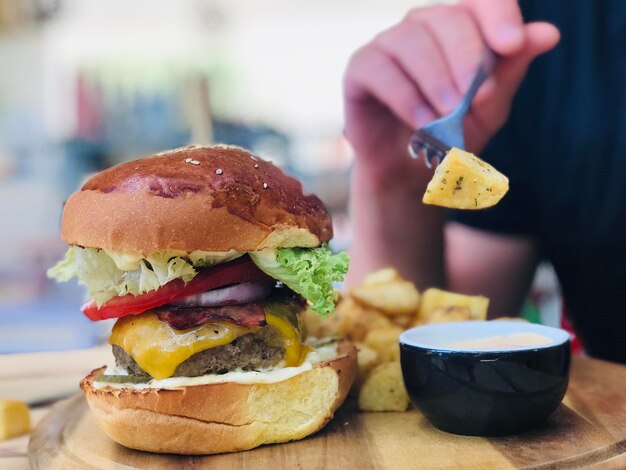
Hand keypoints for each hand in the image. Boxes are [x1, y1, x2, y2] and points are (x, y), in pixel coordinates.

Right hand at [343, 0, 559, 186]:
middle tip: (476, 101)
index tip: (511, 46)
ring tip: (446, 118)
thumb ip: (511, 71)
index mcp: (460, 27)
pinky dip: (405, 96)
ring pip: (412, 41)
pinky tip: (421, 121)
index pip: (482, 0)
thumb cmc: (451, 135)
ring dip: (435, 81)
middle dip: (466, 59)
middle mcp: (423, 26)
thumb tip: (548, 33)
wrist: (410, 173)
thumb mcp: (489, 107)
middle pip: (447, 19)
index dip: (498, 16)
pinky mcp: (360, 67)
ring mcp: (389, 43)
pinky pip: (381, 68)